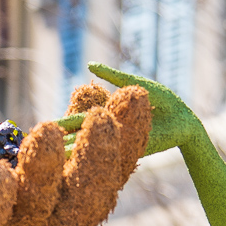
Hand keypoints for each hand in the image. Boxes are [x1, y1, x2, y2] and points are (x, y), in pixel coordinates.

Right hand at [57, 63, 205, 157]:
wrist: (186, 121)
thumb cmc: (164, 102)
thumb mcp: (136, 86)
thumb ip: (114, 77)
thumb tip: (89, 64)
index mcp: (110, 115)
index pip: (82, 119)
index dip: (66, 123)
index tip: (47, 127)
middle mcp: (112, 131)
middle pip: (82, 135)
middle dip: (62, 139)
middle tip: (40, 143)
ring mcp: (122, 141)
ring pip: (92, 146)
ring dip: (71, 151)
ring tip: (50, 156)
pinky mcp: (132, 148)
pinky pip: (111, 151)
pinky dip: (94, 156)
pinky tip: (75, 161)